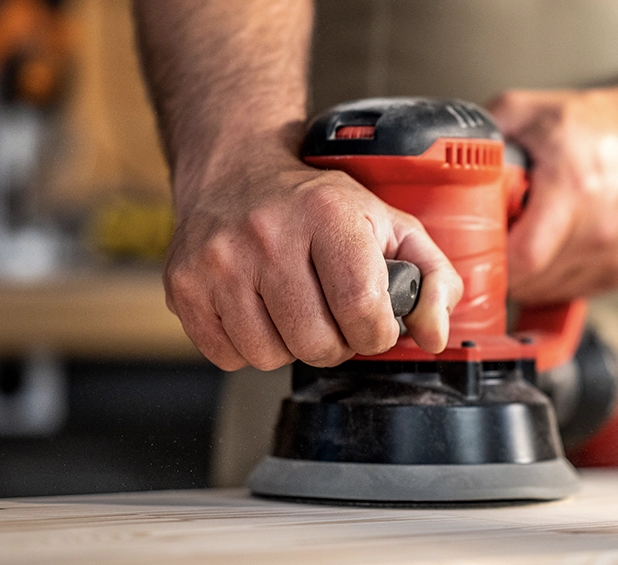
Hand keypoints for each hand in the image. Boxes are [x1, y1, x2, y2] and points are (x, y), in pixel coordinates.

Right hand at [164, 149, 462, 370]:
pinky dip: (248, 346)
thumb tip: (434, 334)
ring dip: (290, 345)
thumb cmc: (319, 206)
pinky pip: (227, 356)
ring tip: (294, 307)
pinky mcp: (184, 285)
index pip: (362, 311)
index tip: (373, 322)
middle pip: (317, 344)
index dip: (377, 333)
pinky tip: (258, 310)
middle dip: (335, 342)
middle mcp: (267, 235)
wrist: (236, 171)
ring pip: (269, 357)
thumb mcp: (390, 224)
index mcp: (327, 215)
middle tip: (331, 313)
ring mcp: (219, 262)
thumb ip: (433, 278)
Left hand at [487, 87, 617, 303]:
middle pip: (529, 282)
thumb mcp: (535, 111)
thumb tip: (443, 148)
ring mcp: (612, 259)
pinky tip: (553, 242)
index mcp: (573, 191)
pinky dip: (550, 275)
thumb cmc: (604, 126)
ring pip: (546, 292)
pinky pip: (568, 291)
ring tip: (527, 234)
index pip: (522, 258)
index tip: (473, 248)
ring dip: (525, 274)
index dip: (490, 262)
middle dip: (501, 266)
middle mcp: (597, 232)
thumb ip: (487, 129)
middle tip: (493, 239)